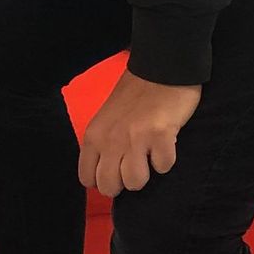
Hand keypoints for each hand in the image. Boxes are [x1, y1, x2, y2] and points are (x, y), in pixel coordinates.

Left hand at [78, 70, 201, 196]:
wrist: (161, 67)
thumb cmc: (135, 94)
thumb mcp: (106, 118)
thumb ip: (102, 143)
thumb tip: (107, 173)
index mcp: (94, 135)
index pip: (87, 178)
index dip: (103, 180)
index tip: (116, 172)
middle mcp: (110, 140)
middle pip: (110, 186)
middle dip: (124, 182)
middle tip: (136, 166)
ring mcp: (135, 138)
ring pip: (135, 182)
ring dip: (147, 174)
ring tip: (151, 157)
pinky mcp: (160, 135)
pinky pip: (163, 167)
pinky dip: (166, 160)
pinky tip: (166, 145)